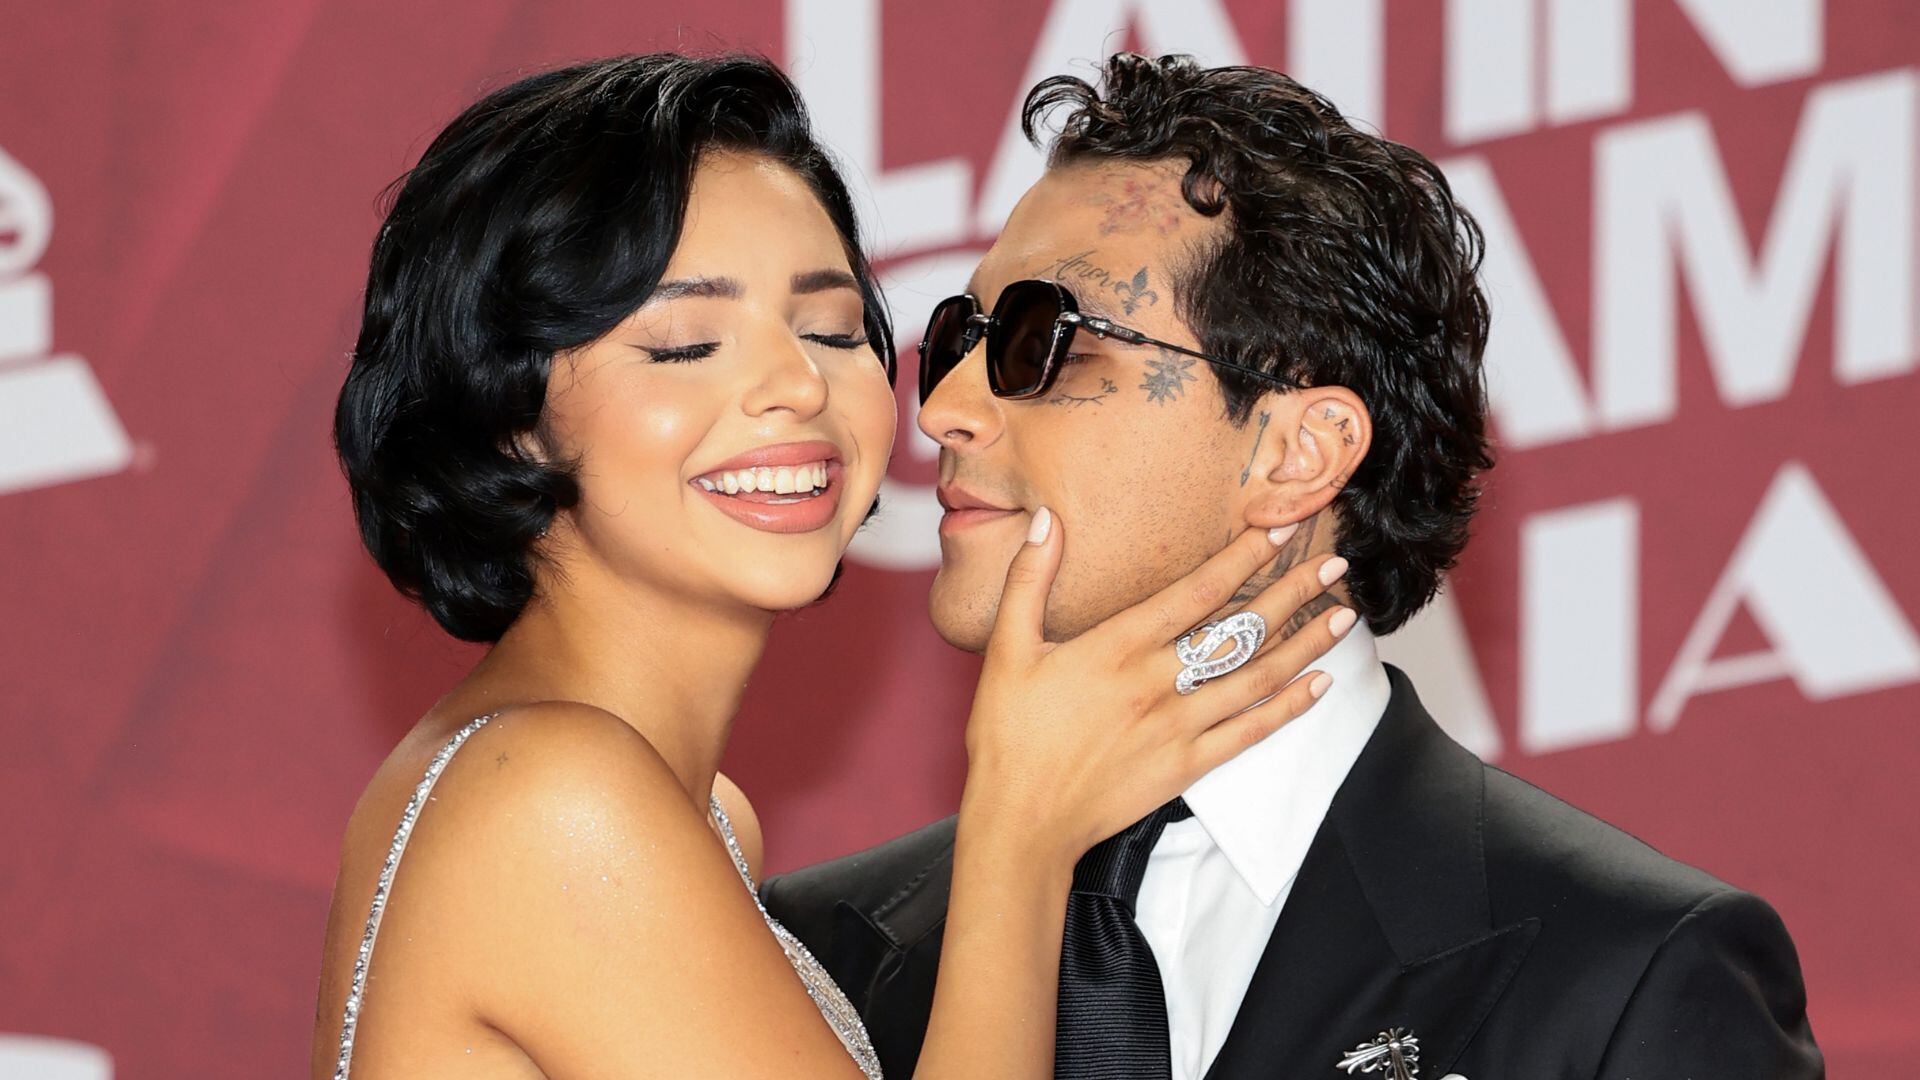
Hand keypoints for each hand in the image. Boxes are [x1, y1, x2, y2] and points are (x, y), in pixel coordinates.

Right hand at [958, 508, 1354, 866]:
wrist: (1020, 822)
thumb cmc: (1007, 736)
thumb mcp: (1005, 649)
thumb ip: (1029, 580)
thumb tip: (1046, 522)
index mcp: (1116, 646)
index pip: (1196, 590)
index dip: (1243, 555)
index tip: (1280, 528)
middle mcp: (1156, 681)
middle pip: (1239, 628)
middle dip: (1292, 591)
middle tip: (1334, 563)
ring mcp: (1177, 726)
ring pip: (1255, 677)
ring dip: (1305, 644)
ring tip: (1345, 617)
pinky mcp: (1186, 766)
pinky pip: (1249, 731)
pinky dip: (1287, 708)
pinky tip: (1318, 685)